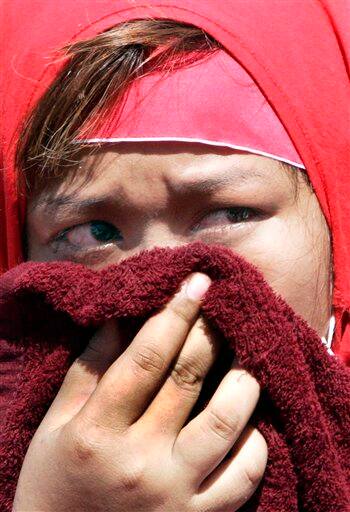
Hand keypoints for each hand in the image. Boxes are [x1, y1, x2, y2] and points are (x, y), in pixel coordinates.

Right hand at [13, 273, 266, 511]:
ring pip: (227, 422)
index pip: (145, 357)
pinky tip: (247, 421)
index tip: (197, 283)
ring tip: (245, 358)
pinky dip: (254, 442)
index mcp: (97, 431)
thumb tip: (122, 317)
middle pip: (189, 378)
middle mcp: (140, 461)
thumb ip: (89, 368)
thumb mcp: (56, 422)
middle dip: (210, 332)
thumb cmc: (55, 480)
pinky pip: (243, 477)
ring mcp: (174, 494)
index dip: (175, 313)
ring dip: (243, 380)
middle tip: (222, 309)